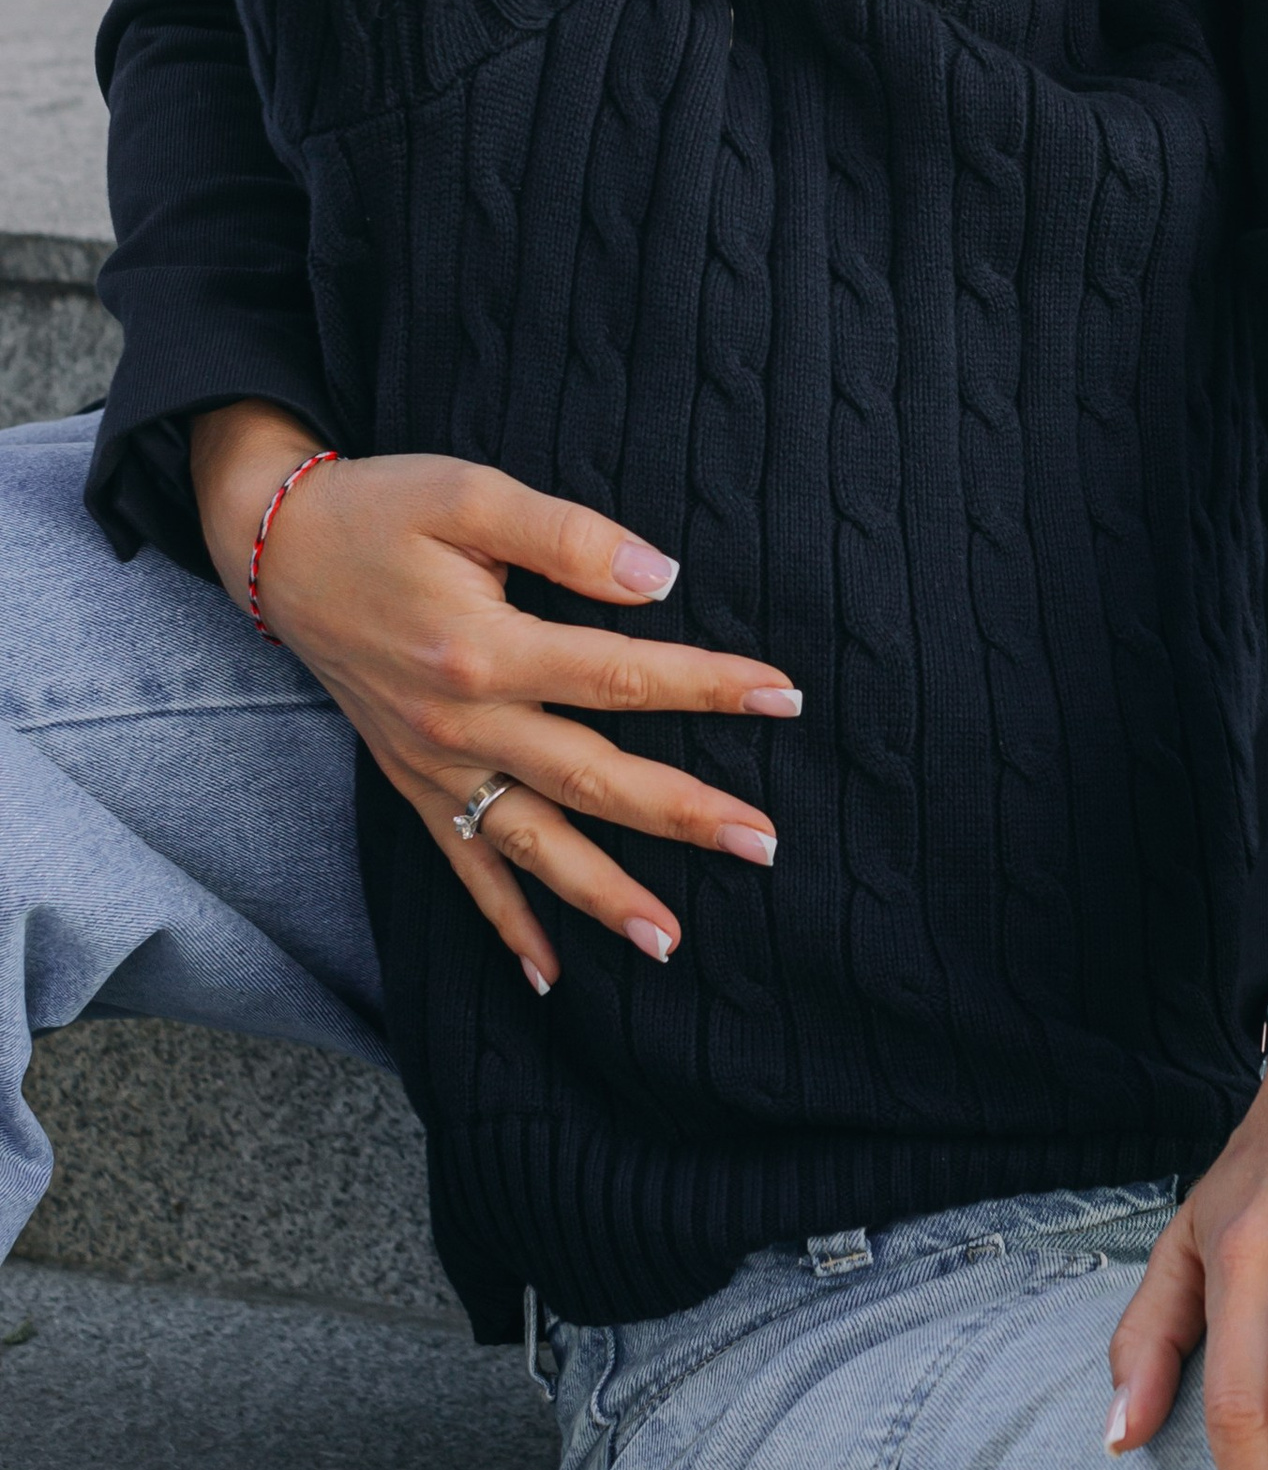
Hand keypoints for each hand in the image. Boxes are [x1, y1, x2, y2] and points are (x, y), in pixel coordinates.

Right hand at [191, 403, 799, 992]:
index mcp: (484, 647)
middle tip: (765, 841)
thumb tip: (661, 577)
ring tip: (672, 941)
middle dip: (683, 813)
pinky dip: (504, 924)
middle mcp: (461, 722)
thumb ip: (568, 535)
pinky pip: (462, 868)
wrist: (284, 552)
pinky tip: (547, 976)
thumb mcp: (471, 493)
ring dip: (604, 895)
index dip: (706, 686)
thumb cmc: (385, 510)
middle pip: (592, 777)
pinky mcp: (414, 783)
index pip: (620, 675)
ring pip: (533, 845)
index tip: (783, 696)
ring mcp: (435, 764)